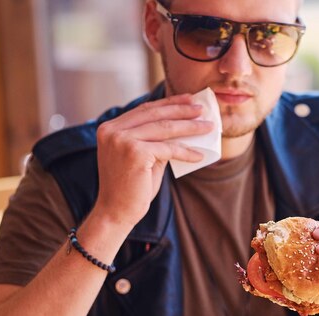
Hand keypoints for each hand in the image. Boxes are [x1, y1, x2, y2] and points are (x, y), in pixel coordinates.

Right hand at [92, 94, 211, 227]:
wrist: (116, 212)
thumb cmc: (131, 188)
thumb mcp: (142, 158)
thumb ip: (156, 141)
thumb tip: (183, 128)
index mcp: (110, 128)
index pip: (145, 110)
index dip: (169, 103)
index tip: (188, 100)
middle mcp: (113, 130)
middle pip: (156, 114)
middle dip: (182, 110)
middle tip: (202, 109)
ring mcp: (122, 140)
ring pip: (165, 128)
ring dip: (190, 127)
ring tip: (208, 127)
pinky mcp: (135, 152)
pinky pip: (169, 148)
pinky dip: (186, 151)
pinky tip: (200, 155)